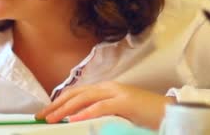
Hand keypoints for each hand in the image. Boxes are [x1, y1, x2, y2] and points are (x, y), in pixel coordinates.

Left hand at [35, 81, 174, 129]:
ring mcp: (116, 93)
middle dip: (56, 105)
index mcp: (105, 89)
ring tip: (51, 119)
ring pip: (84, 99)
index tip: (45, 113)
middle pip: (76, 94)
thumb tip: (79, 121)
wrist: (169, 112)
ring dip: (65, 109)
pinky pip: (101, 107)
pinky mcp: (125, 103)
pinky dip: (85, 113)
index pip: (76, 93)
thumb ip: (100, 113)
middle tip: (40, 117)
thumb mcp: (117, 113)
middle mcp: (108, 87)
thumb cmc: (145, 115)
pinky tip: (73, 119)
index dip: (58, 102)